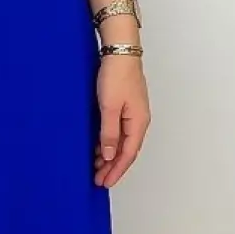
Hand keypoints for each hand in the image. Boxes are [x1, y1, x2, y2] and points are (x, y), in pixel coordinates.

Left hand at [94, 56, 150, 186]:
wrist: (120, 51)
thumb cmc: (116, 76)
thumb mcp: (109, 108)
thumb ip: (109, 133)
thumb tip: (110, 156)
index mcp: (138, 123)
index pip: (128, 154)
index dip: (116, 171)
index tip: (105, 183)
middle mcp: (139, 120)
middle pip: (126, 150)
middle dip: (113, 167)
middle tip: (98, 180)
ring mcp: (133, 113)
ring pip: (122, 141)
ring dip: (110, 155)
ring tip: (95, 167)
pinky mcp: (125, 106)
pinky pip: (119, 131)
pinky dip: (109, 142)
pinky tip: (99, 146)